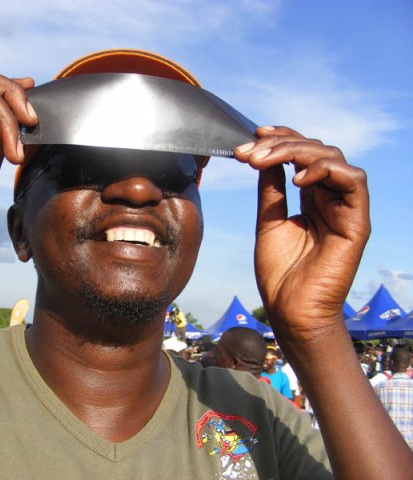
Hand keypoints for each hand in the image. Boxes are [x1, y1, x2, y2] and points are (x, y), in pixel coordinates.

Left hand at [235, 126, 369, 342]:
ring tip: (266, 160)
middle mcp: (331, 199)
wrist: (291, 311)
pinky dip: (324, 171)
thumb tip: (264, 155)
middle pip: (316, 150)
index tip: (253, 135)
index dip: (282, 138)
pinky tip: (296, 181)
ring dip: (297, 151)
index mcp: (312, 198)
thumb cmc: (281, 273)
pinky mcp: (357, 222)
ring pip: (334, 158)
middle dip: (281, 143)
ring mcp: (345, 209)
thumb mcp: (269, 221)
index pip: (303, 155)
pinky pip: (353, 181)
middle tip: (251, 152)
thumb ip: (271, 188)